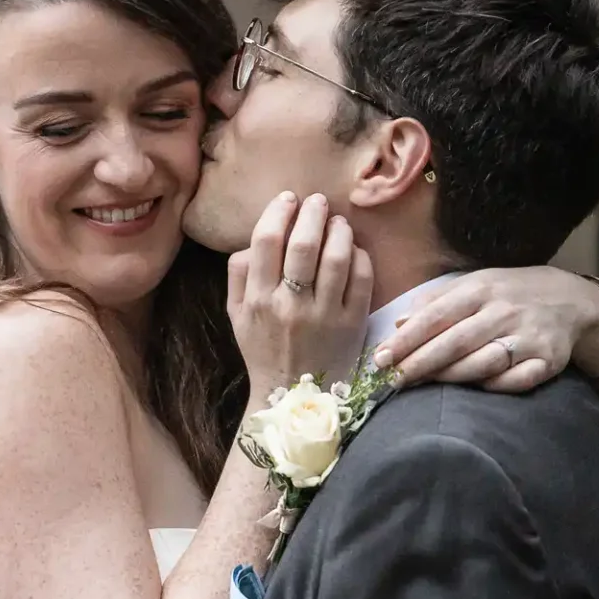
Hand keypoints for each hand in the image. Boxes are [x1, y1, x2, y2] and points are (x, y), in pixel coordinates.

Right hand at [227, 191, 374, 401]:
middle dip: (313, 212)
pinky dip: (359, 256)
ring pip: (336, 257)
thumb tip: (251, 240)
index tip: (288, 199)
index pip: (266, 240)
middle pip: (304, 244)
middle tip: (318, 202)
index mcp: (257, 300)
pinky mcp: (352, 324)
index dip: (279, 211)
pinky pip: (361, 278)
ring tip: (338, 222)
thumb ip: (238, 276)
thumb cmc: (264, 350)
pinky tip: (353, 250)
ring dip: (339, 230)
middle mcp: (290, 306)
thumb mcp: (236, 316)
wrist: (293, 398)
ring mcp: (324, 315)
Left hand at [370, 265, 598, 393]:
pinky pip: (517, 379)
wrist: (571, 300)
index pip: (436, 316)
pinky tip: (475, 389)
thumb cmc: (508, 295)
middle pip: (455, 341)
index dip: (406, 340)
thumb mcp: (474, 286)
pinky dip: (495, 386)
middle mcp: (504, 311)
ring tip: (423, 386)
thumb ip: (434, 302)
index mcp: (481, 290)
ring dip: (451, 376)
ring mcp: (528, 336)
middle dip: (420, 363)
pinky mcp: (548, 359)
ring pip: (484, 362)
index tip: (380, 359)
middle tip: (393, 381)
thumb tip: (396, 324)